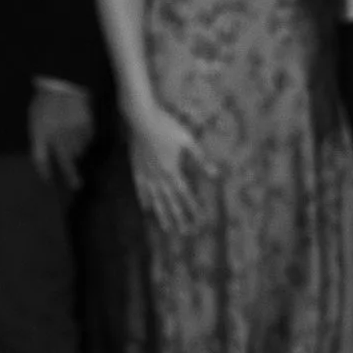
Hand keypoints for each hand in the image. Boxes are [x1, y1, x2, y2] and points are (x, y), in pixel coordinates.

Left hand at [27, 78, 96, 192]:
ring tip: (74, 142)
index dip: (44, 171)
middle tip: (77, 186)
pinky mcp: (87, 126)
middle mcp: (58, 136)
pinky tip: (81, 130)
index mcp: (41, 134)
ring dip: (77, 150)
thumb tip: (48, 155)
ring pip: (79, 149)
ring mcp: (73, 132)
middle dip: (71, 175)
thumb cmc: (45, 101)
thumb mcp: (35, 120)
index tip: (48, 180)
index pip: (41, 159)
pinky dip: (85, 138)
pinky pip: (88, 138)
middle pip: (65, 161)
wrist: (62, 84)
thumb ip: (39, 138)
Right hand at [129, 100, 209, 236]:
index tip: (200, 221)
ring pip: (155, 200)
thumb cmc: (167, 127)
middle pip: (170, 202)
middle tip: (185, 233)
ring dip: (162, 215)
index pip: (185, 195)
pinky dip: (144, 200)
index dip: (193, 208)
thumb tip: (215, 175)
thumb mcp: (188, 141)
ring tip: (167, 228)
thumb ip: (201, 159)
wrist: (141, 119)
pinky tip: (147, 209)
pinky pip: (140, 189)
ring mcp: (146, 174)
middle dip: (179, 218)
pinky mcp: (137, 169)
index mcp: (173, 170)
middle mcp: (159, 177)